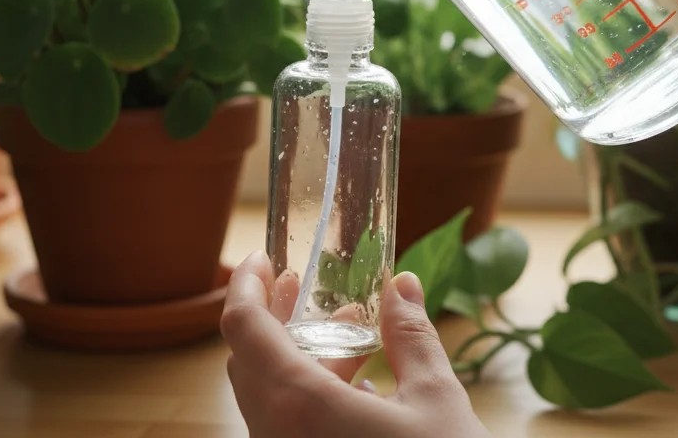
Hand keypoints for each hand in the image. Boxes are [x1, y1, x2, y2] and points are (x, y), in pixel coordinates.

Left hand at [222, 251, 490, 437]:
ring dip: (296, 357)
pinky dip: (306, 395)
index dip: (244, 284)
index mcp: (298, 405)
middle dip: (272, 316)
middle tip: (301, 287)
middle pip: (246, 360)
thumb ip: (410, 335)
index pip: (241, 327)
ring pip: (265, 397)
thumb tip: (402, 285)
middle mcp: (275, 437)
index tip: (262, 257)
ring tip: (350, 332)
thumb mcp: (436, 398)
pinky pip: (283, 428)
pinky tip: (356, 384)